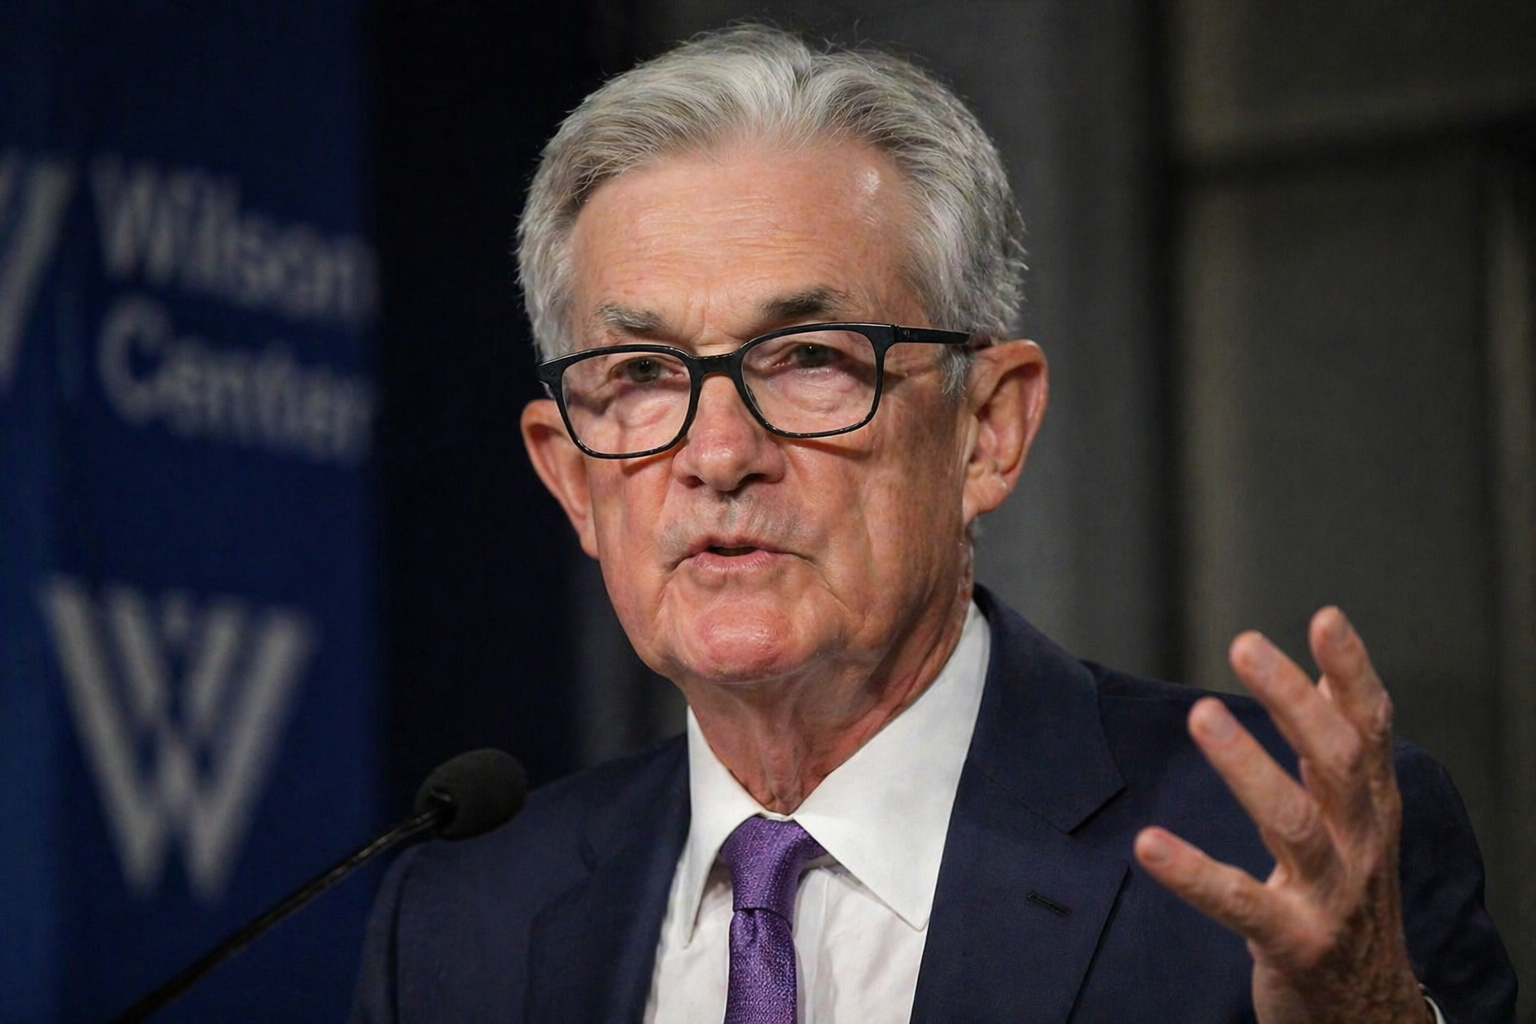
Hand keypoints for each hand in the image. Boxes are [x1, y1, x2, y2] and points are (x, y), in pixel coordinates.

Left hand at [1133, 608, 1430, 1023]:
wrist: (1367, 1012)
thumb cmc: (1349, 899)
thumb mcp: (1354, 823)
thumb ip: (1340, 753)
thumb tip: (1325, 675)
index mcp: (1370, 808)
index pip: (1370, 728)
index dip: (1352, 673)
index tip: (1325, 618)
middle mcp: (1360, 844)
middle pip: (1339, 761)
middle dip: (1295, 700)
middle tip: (1246, 644)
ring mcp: (1331, 896)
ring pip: (1296, 824)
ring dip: (1248, 766)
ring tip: (1202, 716)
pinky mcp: (1294, 943)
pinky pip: (1241, 903)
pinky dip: (1195, 872)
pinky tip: (1149, 845)